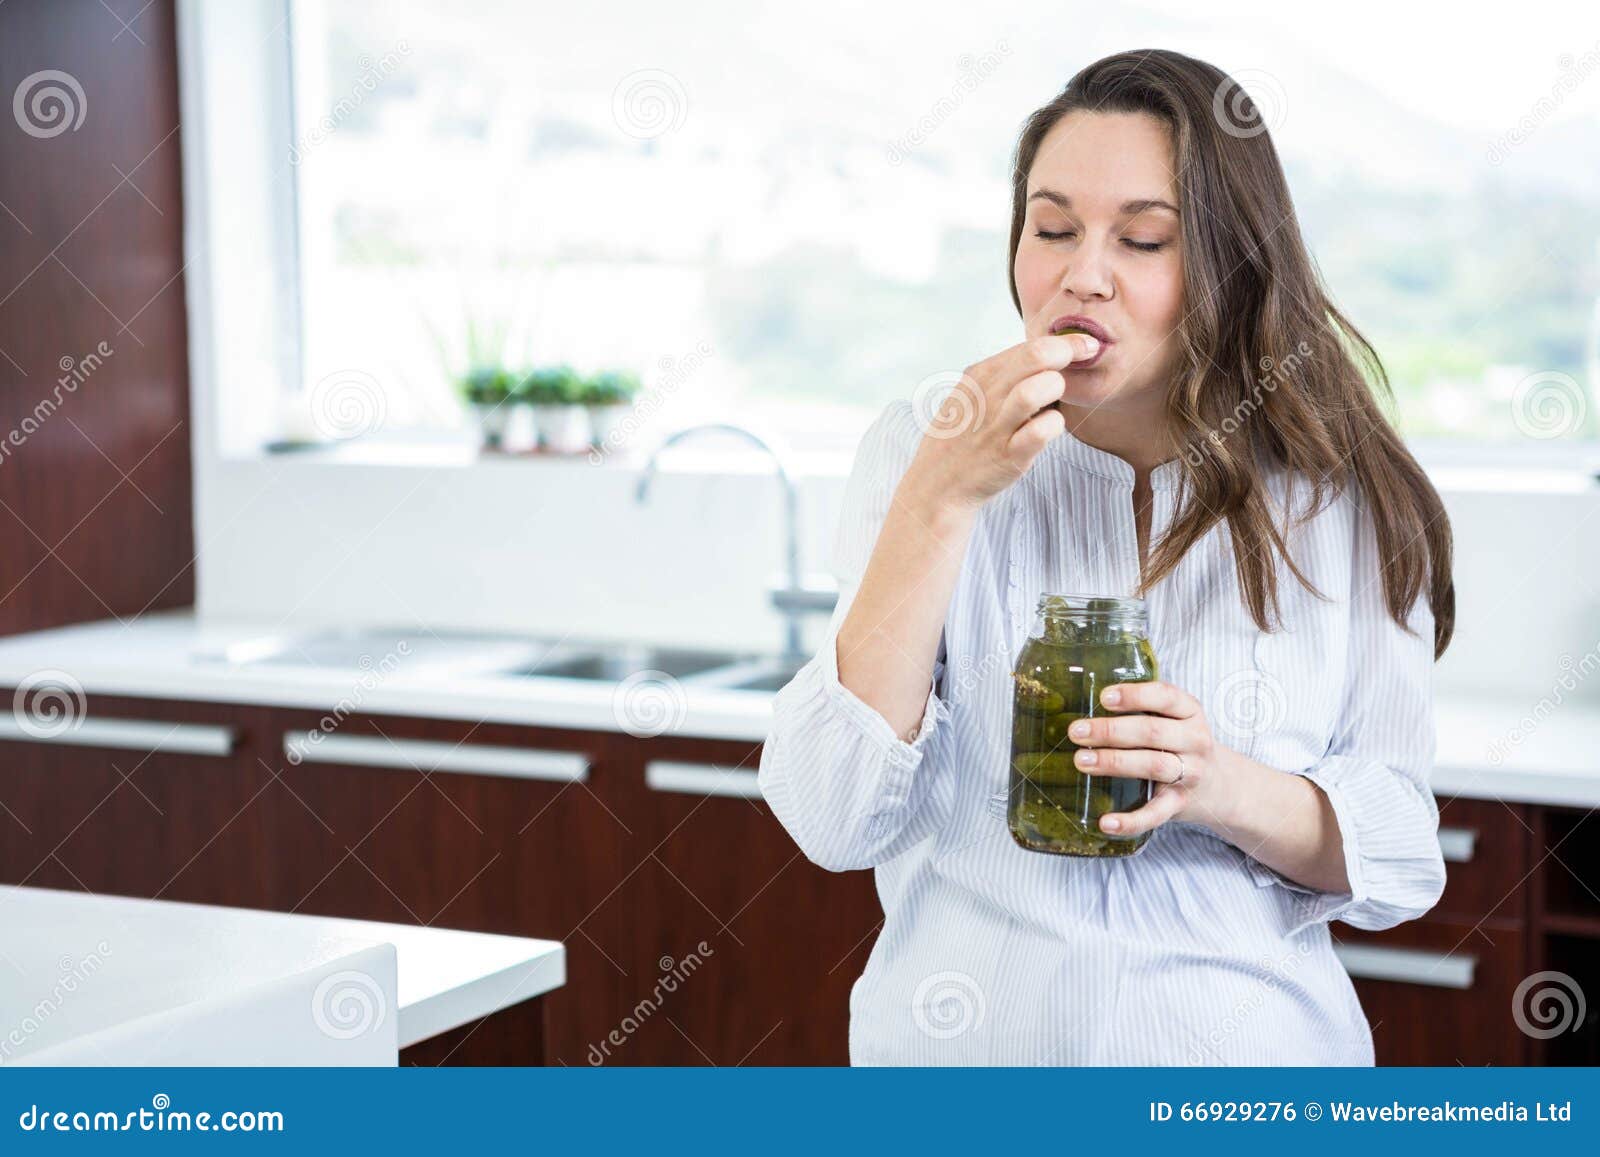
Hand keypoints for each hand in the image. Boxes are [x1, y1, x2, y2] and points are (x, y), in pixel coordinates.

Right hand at [900, 331, 1102, 511]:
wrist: (937, 484)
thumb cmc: (963, 437)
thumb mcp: (972, 394)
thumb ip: (1005, 374)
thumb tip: (1048, 352)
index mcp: (980, 375)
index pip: (1030, 345)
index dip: (1066, 342)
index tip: (1083, 346)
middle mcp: (987, 396)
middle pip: (1036, 355)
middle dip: (1068, 354)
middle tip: (1082, 363)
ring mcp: (997, 426)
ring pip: (1039, 389)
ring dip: (1057, 389)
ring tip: (1053, 401)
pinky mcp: (1009, 455)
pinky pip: (1043, 430)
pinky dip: (1055, 425)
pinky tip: (1048, 428)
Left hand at [1064, 680, 1232, 838]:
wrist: (1219, 785)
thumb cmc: (1180, 744)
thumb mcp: (1174, 718)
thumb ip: (1143, 709)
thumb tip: (1085, 704)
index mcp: (1190, 712)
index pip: (1165, 697)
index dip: (1134, 696)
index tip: (1104, 697)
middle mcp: (1195, 741)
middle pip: (1152, 732)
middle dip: (1110, 731)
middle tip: (1077, 732)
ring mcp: (1191, 774)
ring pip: (1153, 765)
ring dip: (1114, 762)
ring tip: (1081, 761)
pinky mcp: (1180, 804)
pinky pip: (1156, 814)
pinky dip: (1131, 821)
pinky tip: (1106, 822)